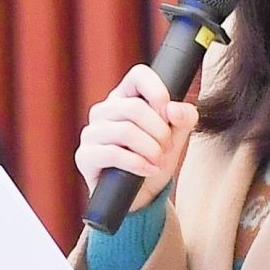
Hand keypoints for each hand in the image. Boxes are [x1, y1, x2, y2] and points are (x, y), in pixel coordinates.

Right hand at [75, 64, 198, 210]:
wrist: (143, 195)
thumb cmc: (157, 157)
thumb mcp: (177, 136)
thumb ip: (184, 117)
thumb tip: (173, 109)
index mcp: (126, 96)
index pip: (139, 75)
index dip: (157, 91)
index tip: (169, 114)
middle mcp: (104, 110)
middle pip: (134, 108)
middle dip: (159, 131)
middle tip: (168, 147)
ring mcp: (92, 132)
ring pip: (125, 131)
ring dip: (150, 149)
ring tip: (159, 161)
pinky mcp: (85, 155)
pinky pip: (112, 153)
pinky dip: (137, 163)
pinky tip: (148, 170)